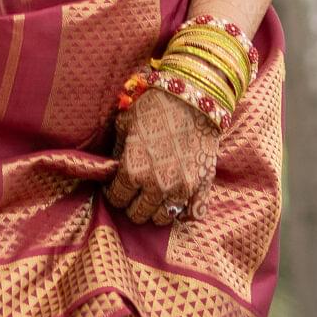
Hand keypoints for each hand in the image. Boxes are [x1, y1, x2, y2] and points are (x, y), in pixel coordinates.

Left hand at [104, 85, 218, 230]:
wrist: (193, 98)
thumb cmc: (155, 106)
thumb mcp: (126, 123)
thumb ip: (118, 150)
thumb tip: (114, 167)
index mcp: (133, 170)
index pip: (116, 198)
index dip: (114, 192)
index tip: (117, 186)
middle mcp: (156, 185)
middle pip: (138, 213)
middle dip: (132, 204)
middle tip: (135, 192)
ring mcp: (181, 189)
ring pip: (162, 218)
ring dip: (155, 210)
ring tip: (154, 196)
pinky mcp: (202, 187)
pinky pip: (191, 214)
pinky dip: (183, 211)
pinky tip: (177, 200)